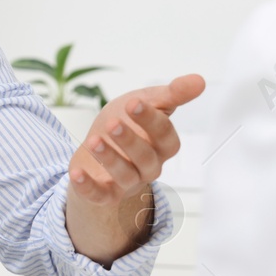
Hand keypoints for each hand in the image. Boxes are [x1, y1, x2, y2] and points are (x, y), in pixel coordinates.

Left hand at [68, 74, 205, 206]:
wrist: (98, 145)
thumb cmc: (127, 122)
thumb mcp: (147, 101)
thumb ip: (172, 94)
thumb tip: (199, 80)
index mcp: (162, 144)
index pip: (164, 135)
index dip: (151, 120)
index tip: (134, 102)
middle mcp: (149, 166)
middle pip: (146, 158)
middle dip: (130, 140)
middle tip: (113, 123)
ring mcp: (127, 181)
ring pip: (125, 175)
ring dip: (109, 159)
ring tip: (94, 141)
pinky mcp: (104, 193)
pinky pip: (99, 195)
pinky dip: (87, 186)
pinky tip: (76, 174)